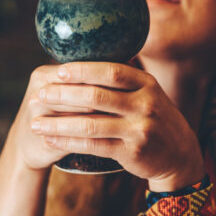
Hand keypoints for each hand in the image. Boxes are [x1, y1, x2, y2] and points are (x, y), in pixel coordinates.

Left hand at [28, 62, 203, 190]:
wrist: (179, 154)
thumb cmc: (153, 118)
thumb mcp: (147, 93)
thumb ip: (122, 80)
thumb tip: (82, 60)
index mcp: (146, 83)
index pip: (111, 71)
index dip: (83, 70)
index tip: (58, 71)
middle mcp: (145, 104)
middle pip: (97, 96)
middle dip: (63, 95)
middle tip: (39, 95)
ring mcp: (140, 129)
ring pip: (91, 124)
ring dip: (59, 123)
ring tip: (36, 123)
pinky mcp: (132, 152)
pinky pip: (94, 146)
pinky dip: (69, 142)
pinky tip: (52, 139)